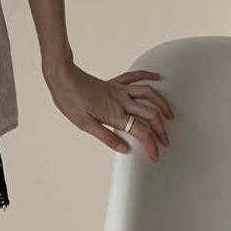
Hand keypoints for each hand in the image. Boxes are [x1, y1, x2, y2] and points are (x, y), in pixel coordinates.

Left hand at [44, 63, 174, 161]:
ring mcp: (118, 90)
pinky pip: (134, 76)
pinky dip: (147, 75)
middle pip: (150, 115)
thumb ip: (106, 137)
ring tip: (169, 116)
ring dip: (162, 104)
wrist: (61, 77)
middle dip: (161, 130)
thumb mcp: (84, 124)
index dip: (151, 145)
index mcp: (114, 114)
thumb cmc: (69, 99)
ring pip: (148, 94)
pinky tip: (156, 77)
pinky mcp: (113, 83)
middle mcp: (120, 101)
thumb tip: (124, 149)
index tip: (155, 155)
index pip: (141, 132)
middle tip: (165, 141)